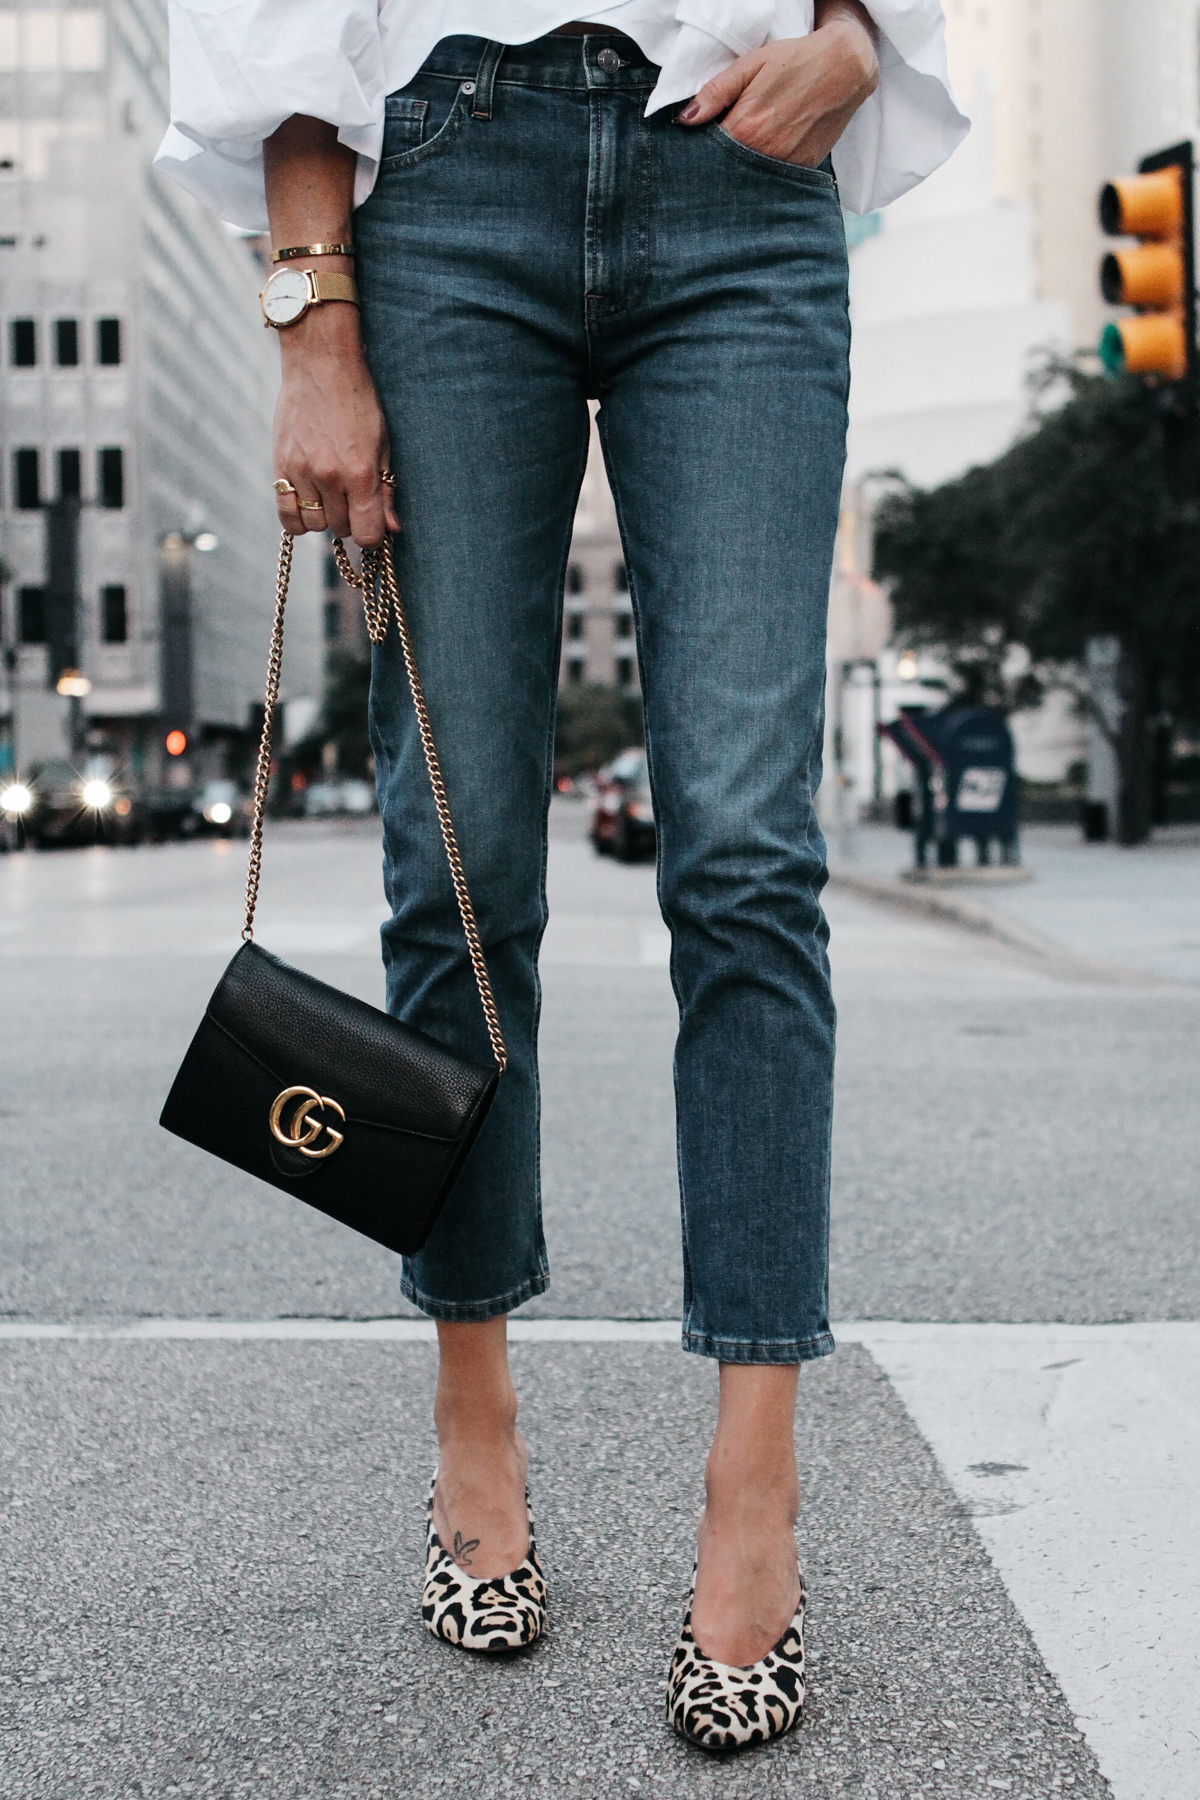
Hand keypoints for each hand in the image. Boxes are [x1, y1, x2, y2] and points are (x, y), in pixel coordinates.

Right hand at [272, 302, 400, 547]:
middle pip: (341, 529)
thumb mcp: (382, 444)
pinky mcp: (280, 465)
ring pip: (314, 524)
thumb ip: (387, 490)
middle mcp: (329, 477)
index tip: (373, 524)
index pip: (366, 534)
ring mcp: (301, 472)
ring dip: (324, 517)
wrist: (319, 365)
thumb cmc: (358, 402)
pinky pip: (286, 514)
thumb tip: (392, 529)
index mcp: (360, 472)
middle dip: (351, 520)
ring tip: (331, 495)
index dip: (372, 535)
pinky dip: (297, 518)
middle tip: (353, 497)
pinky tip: (309, 504)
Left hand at [676, 9, 878, 168]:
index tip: (698, 147)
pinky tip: (766, 157)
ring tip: (746, 153)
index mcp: (745, 128)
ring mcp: (785, 166)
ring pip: (752, 179)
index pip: (709, 154)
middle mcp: (764, 154)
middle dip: (720, 165)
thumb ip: (715, 93)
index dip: (701, 151)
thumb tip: (685, 119)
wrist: (845, 68)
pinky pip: (775, 179)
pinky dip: (766, 173)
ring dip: (743, 172)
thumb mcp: (750, 66)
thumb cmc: (794, 62)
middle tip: (720, 153)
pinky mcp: (803, 169)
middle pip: (728, 171)